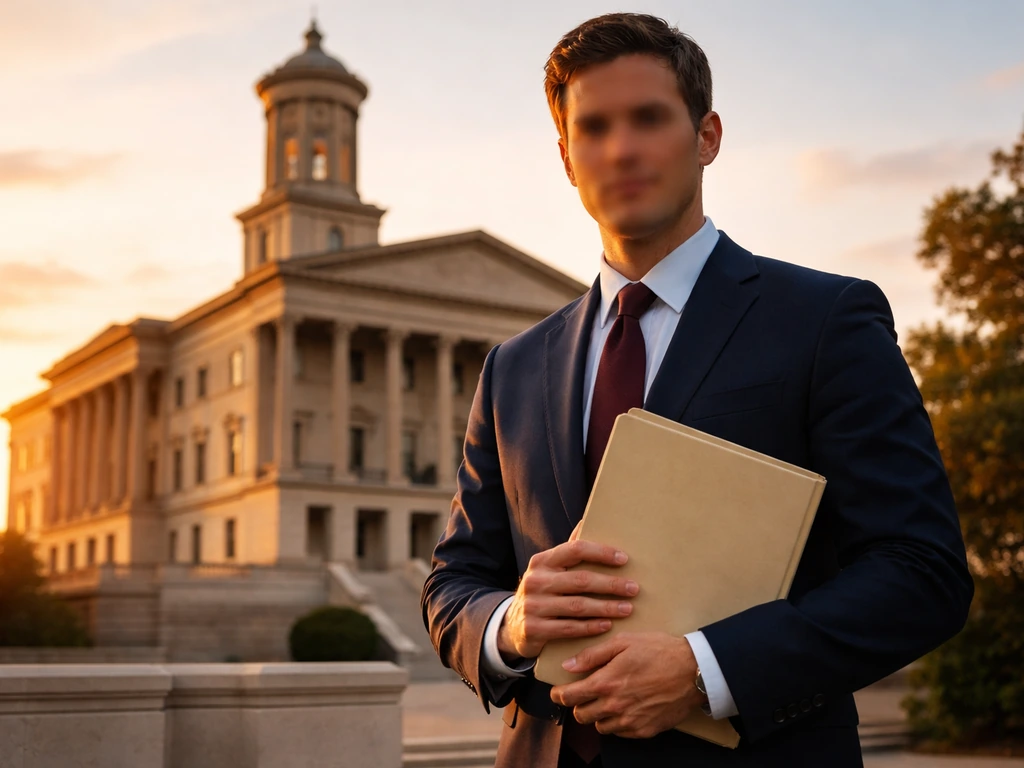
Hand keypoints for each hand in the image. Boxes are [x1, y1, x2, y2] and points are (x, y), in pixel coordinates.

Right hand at [497, 521, 638, 660]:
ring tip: (628, 608)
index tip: (624, 559)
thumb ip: (569, 550)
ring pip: (577, 606)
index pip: (575, 550)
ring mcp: (533, 605)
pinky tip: (608, 625)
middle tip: (634, 588)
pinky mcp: (533, 629)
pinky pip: (568, 628)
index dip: (601, 553)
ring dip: (606, 607)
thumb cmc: (543, 592)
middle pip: (581, 580)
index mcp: (542, 561)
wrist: (513, 625)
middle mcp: (535, 580)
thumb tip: (587, 520)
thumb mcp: (550, 569)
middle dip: (611, 584)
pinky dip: (590, 627)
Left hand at [550, 632, 703, 738]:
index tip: (558, 692)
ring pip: (599, 726)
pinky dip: (617, 723)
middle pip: (581, 715)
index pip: (569, 697)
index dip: (559, 695)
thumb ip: (593, 656)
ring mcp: (629, 721)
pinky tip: (626, 707)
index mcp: (606, 682)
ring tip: (608, 699)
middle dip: (579, 704)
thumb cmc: (659, 651)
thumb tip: (569, 666)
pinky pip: (619, 733)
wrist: (693, 671)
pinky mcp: (644, 731)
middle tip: (586, 693)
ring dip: (598, 715)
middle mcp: (614, 706)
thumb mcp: (623, 642)